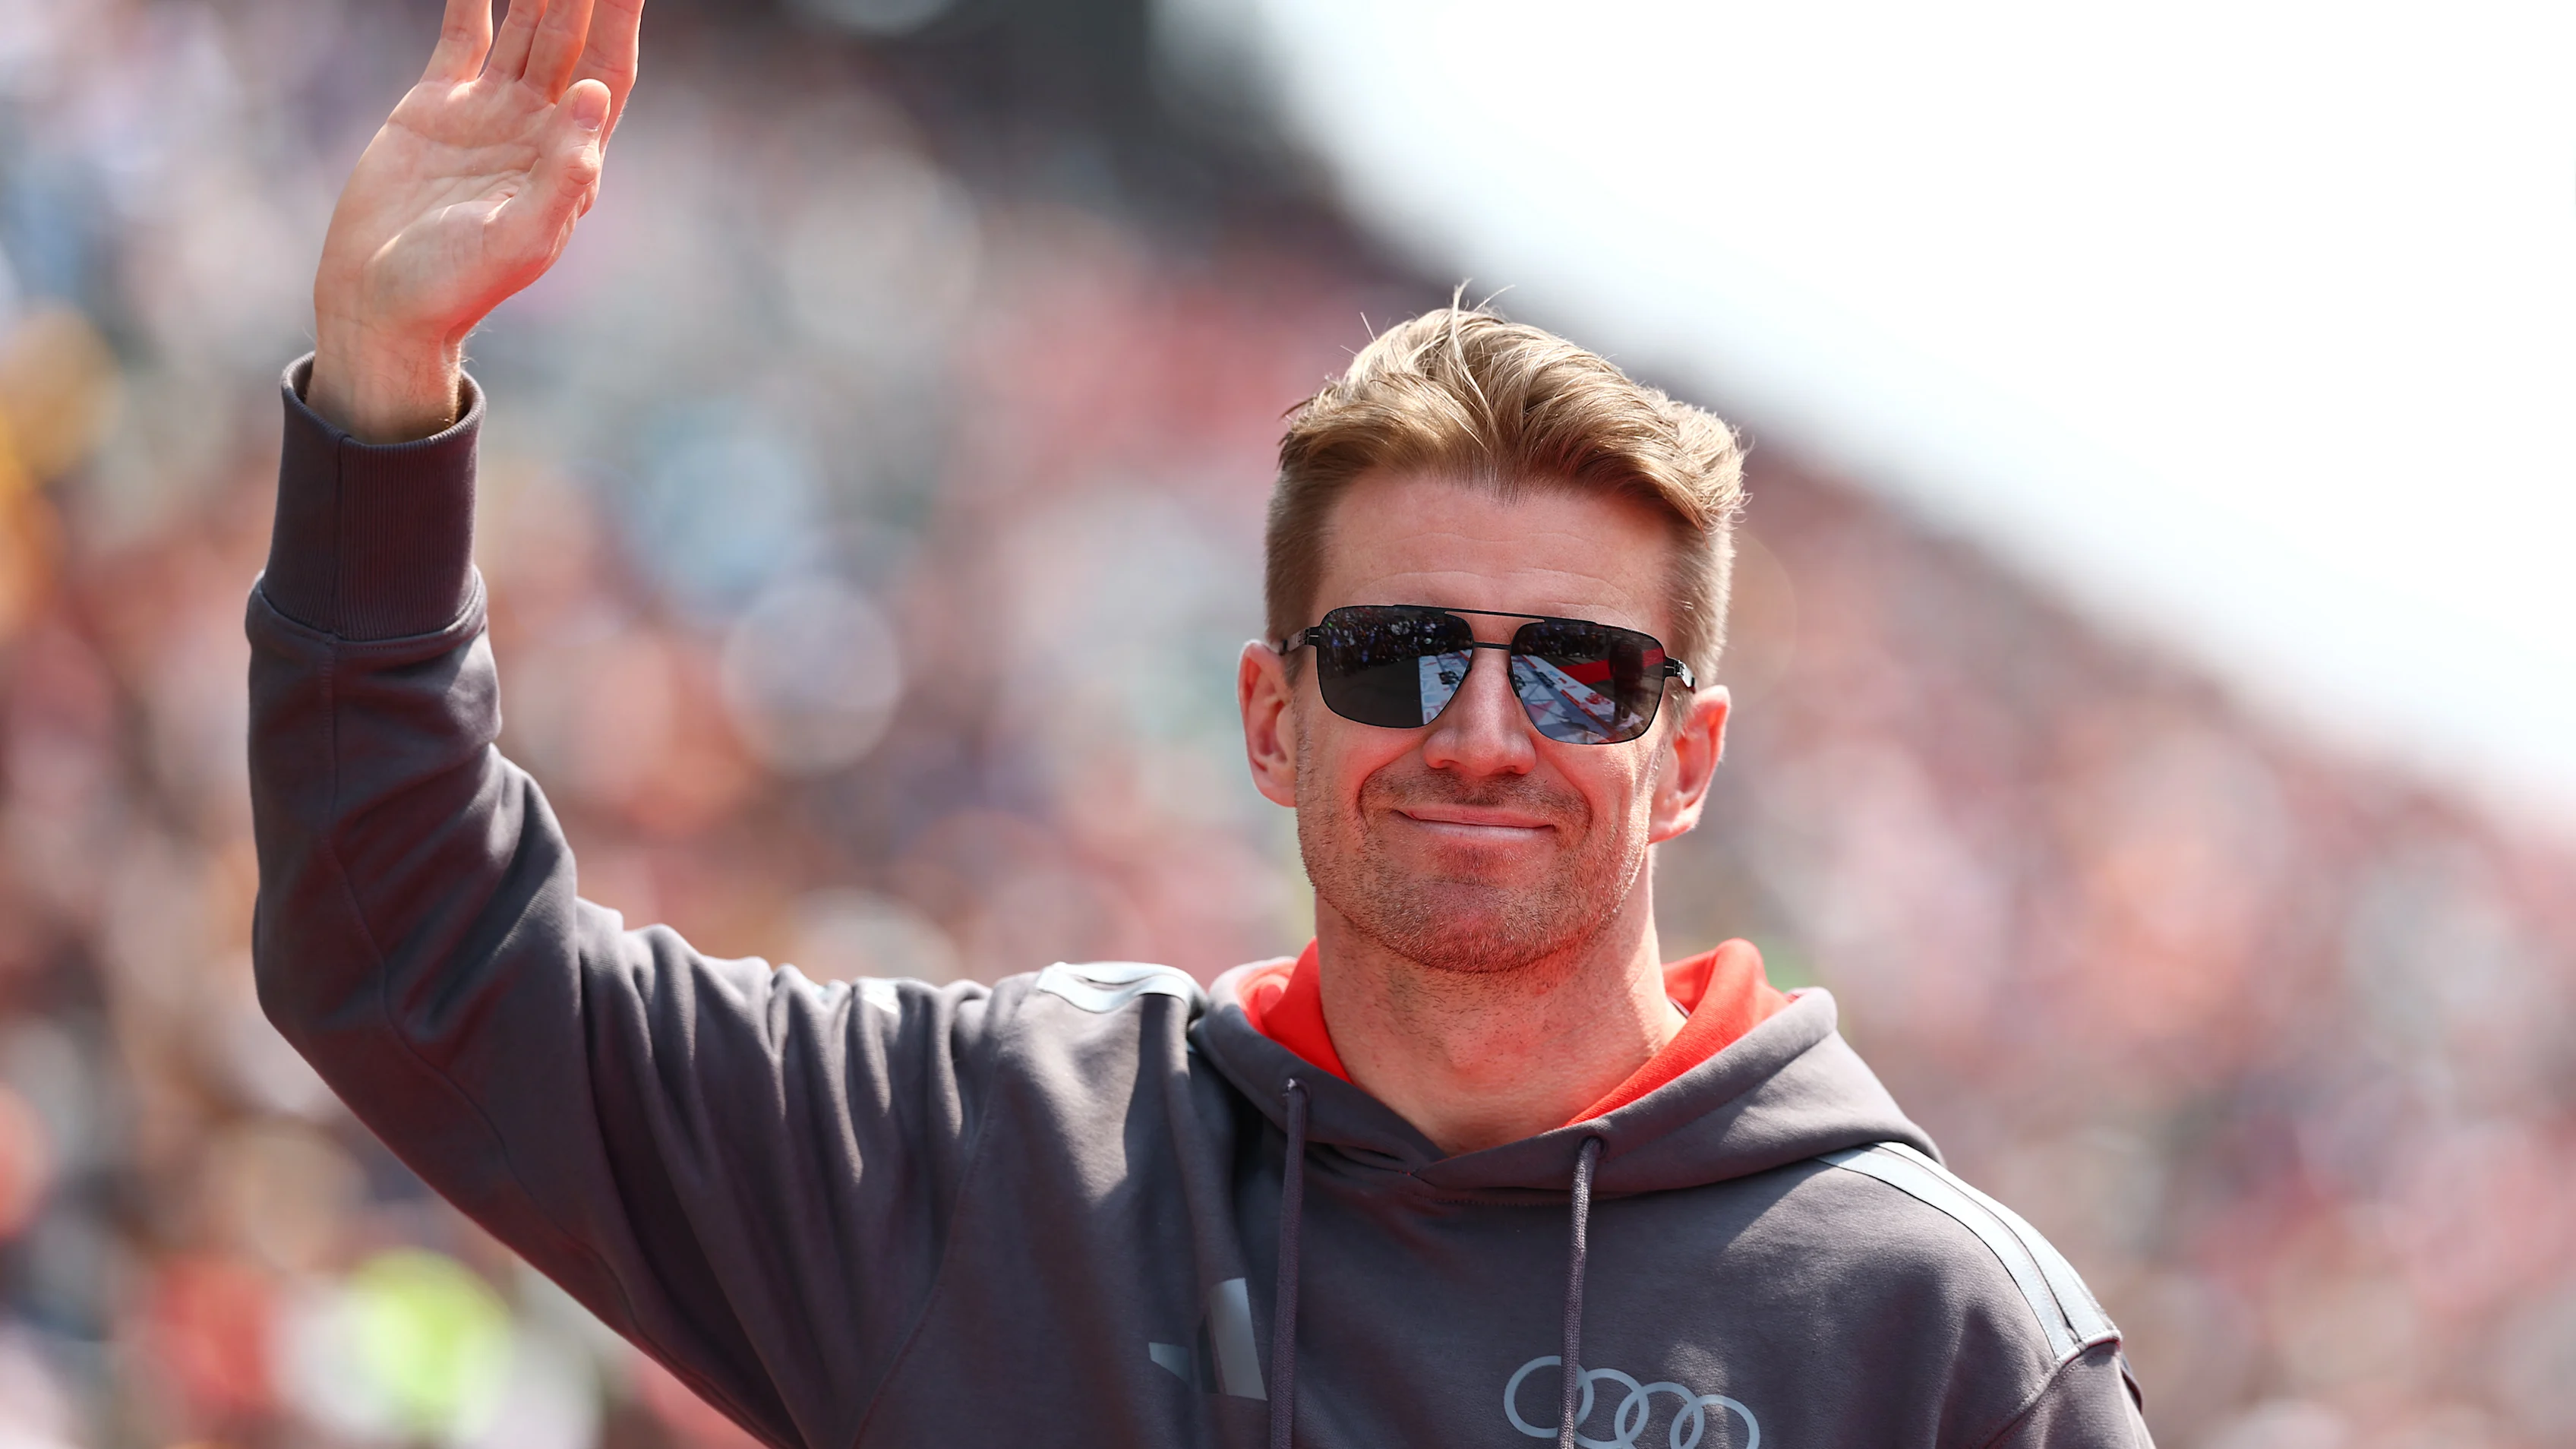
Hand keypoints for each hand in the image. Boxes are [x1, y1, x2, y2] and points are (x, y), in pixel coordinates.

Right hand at [308, 0, 642, 441]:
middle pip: (572, 37)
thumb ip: (563, 175)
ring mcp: (490, 111)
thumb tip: (594, 97)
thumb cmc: (457, 285)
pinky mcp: (438, 104)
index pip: (608, 71)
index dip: (622, 19)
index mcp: (570, 158)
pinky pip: (465, 34)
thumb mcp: (521, 239)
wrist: (383, 299)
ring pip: (527, 26)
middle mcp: (538, 127)